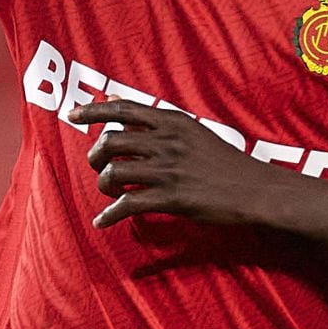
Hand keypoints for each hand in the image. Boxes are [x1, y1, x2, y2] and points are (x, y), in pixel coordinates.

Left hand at [70, 99, 271, 229]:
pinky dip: (109, 214)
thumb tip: (122, 107)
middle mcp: (167, 141)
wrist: (254, 190)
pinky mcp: (171, 197)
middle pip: (110, 142)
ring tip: (109, 193)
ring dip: (103, 185)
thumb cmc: (225, 162)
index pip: (123, 109)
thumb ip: (159, 123)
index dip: (93, 110)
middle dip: (95, 156)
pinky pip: (127, 205)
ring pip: (113, 173)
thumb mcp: (193, 131)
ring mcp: (168, 170)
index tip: (73, 115)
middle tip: (97, 166)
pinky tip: (103, 221)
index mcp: (173, 121)